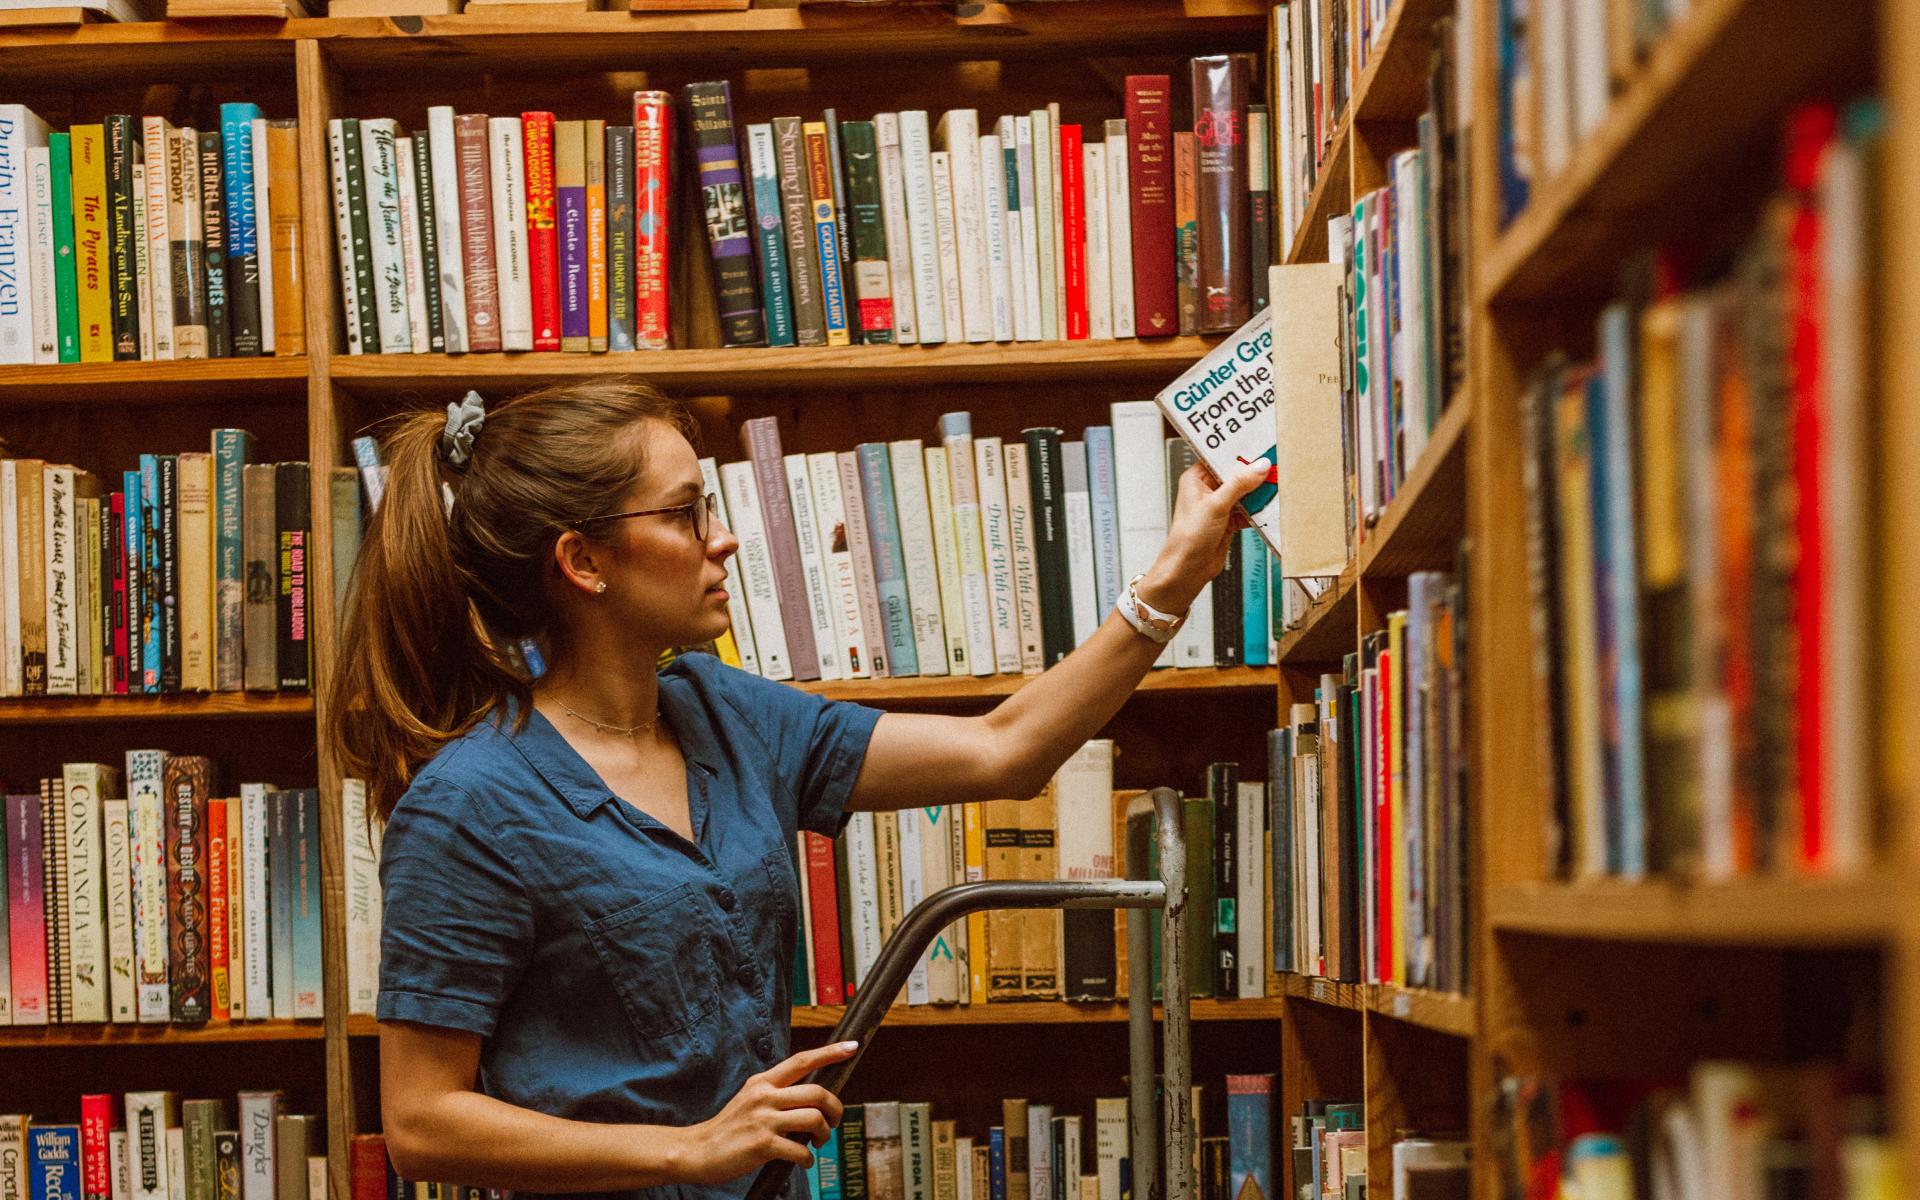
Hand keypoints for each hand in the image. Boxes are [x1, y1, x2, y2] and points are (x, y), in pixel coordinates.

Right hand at [678, 1040, 858, 1184]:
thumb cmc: (730, 1128)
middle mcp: (764, 1096)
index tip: (852, 1047)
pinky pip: (800, 1150)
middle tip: (834, 1122)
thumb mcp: (750, 1099)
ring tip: (817, 1143)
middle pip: (817, 1093)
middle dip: (835, 1109)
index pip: (802, 1061)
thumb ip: (777, 1094)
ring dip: (824, 1134)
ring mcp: (763, 1120)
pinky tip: (803, 1161)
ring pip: (814, 1119)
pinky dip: (808, 1159)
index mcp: (763, 1082)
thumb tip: (812, 1099)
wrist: (698, 1151)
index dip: (830, 1053)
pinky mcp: (762, 1144)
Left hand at [1139, 457, 1270, 614]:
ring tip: (1275, 485)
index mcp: (1196, 478)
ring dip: (1258, 492)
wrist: (1188, 569)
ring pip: (1244, 493)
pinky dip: (1259, 510)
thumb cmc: (1188, 537)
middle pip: (1236, 475)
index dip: (1239, 453)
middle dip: (1254, 474)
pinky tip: (1270, 506)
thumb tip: (1259, 466)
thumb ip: (1239, 484)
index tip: (1260, 448)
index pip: (1220, 458)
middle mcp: (1207, 490)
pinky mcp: (1229, 521)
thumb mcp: (1216, 505)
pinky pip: (1248, 510)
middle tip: (1274, 466)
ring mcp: (1219, 506)